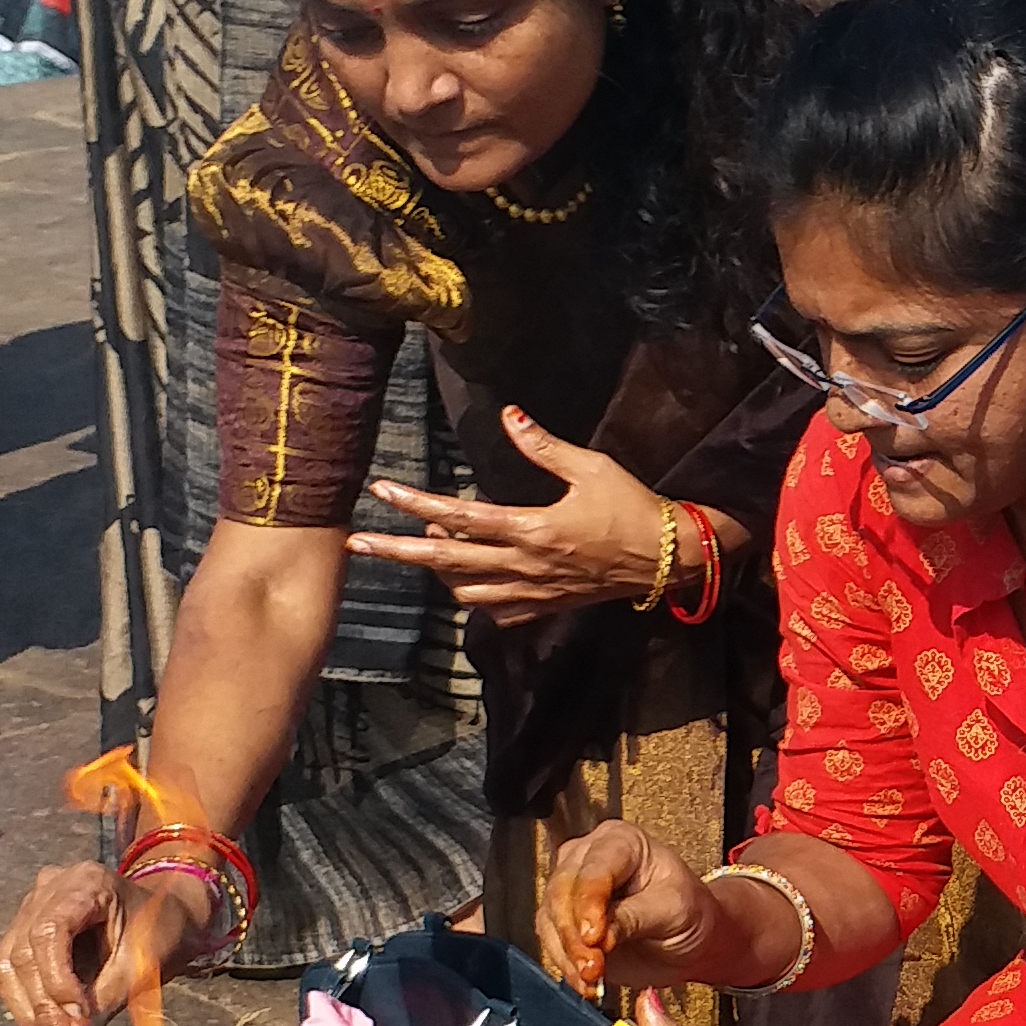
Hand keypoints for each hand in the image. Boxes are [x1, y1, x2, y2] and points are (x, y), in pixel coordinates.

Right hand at [0, 858, 209, 1025]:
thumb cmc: (160, 933)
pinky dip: (27, 1002)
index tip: (77, 1017)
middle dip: (41, 1006)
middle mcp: (49, 888)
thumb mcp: (142, 968)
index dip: (56, 980)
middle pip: (22, 952)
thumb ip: (103, 1004)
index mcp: (86, 883)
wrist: (165, 916)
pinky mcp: (25, 927)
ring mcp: (32, 905)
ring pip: (6, 965)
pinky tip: (50, 1025)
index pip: (48, 932)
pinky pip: (10, 969)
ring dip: (29, 1010)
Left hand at [347, 406, 680, 623]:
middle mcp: (526, 565)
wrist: (669, 559)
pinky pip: (496, 611)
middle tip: (356, 544)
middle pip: (445, 562)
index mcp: (533, 528)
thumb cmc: (632, 508)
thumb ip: (543, 445)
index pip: (460, 517)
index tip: (381, 491)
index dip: (416, 503)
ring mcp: (534, 591)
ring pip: (465, 590)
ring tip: (430, 545)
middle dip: (396, 552)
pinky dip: (474, 596)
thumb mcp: (591, 468)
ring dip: (438, 571)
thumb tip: (508, 414)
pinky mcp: (546, 606)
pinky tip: (470, 580)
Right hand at [541, 816, 716, 1001]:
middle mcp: (587, 858)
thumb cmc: (688, 911)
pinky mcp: (563, 920)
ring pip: (551, 919)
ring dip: (568, 954)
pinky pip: (552, 942)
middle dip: (574, 934)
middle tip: (592, 966)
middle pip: (562, 892)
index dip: (589, 903)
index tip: (594, 937)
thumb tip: (599, 937)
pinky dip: (567, 966)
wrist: (688, 938)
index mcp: (620, 841)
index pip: (594, 870)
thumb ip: (634, 918)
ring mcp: (571, 888)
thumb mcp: (673, 909)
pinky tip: (586, 983)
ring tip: (591, 980)